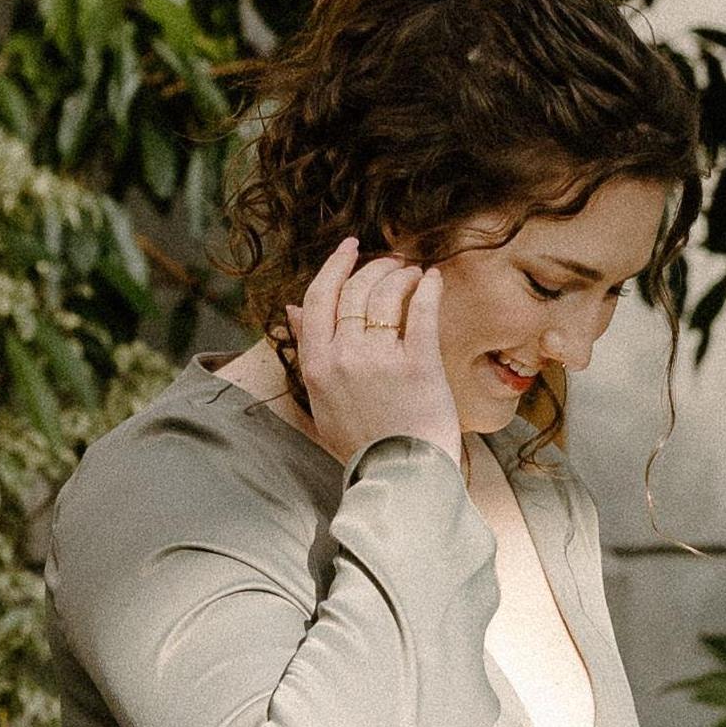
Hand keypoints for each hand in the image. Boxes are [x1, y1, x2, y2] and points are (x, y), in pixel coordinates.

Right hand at [288, 236, 462, 464]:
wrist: (398, 478)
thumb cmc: (363, 442)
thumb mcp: (321, 400)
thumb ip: (308, 352)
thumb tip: (291, 309)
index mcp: (316, 364)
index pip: (318, 297)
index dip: (335, 265)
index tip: (350, 248)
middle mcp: (343, 357)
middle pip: (354, 289)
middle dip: (375, 266)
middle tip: (395, 262)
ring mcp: (380, 361)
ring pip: (386, 294)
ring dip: (402, 275)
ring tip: (416, 274)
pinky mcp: (418, 367)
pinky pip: (421, 312)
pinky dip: (428, 289)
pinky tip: (434, 281)